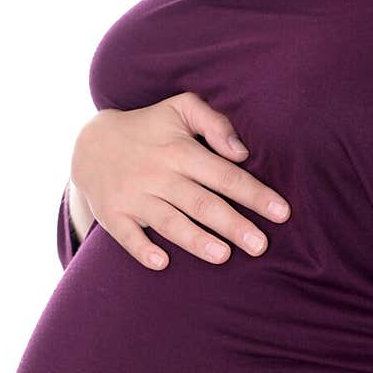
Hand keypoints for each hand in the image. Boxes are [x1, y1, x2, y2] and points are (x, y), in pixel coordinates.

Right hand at [70, 92, 290, 270]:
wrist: (90, 144)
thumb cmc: (149, 127)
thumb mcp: (180, 108)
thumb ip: (214, 122)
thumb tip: (240, 152)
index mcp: (180, 150)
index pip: (224, 175)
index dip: (255, 194)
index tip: (282, 212)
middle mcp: (158, 174)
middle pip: (202, 203)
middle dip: (233, 225)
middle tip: (261, 245)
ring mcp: (134, 196)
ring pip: (169, 222)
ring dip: (196, 240)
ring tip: (223, 256)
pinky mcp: (113, 215)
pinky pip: (127, 236)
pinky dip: (143, 250)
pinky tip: (162, 263)